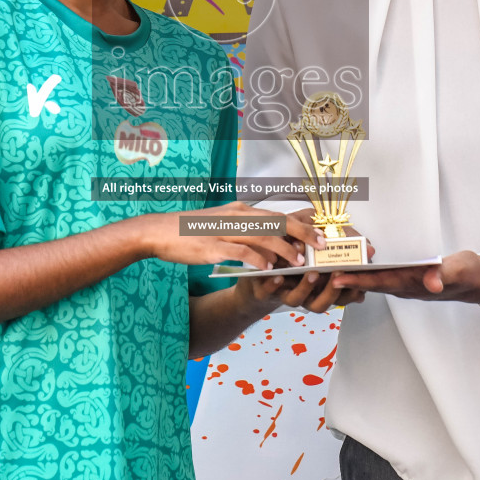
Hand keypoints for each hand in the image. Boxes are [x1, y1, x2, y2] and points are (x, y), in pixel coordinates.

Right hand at [138, 202, 306, 271]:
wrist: (159, 231)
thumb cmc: (191, 230)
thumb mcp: (221, 223)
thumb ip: (245, 229)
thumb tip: (270, 241)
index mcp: (239, 210)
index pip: (277, 215)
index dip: (300, 225)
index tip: (319, 234)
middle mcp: (235, 216)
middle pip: (275, 222)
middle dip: (301, 233)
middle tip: (320, 245)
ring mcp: (223, 230)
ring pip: (261, 236)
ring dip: (282, 249)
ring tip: (298, 262)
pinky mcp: (211, 246)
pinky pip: (239, 251)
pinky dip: (256, 259)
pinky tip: (267, 269)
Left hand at [272, 236, 376, 313]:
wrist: (257, 257)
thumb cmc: (291, 245)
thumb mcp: (318, 233)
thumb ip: (341, 237)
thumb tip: (369, 248)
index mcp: (320, 284)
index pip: (341, 295)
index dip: (353, 292)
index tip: (361, 283)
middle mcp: (304, 292)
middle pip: (322, 303)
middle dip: (332, 291)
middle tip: (339, 274)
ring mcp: (284, 291)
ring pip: (297, 300)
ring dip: (306, 288)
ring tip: (312, 273)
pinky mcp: (264, 288)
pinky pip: (269, 291)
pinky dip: (274, 285)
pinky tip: (278, 276)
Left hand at [332, 250, 479, 303]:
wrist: (479, 281)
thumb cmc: (469, 274)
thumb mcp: (461, 270)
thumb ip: (446, 274)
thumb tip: (433, 282)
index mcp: (415, 285)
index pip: (381, 283)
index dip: (359, 280)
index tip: (338, 277)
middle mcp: (406, 288)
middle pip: (371, 283)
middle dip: (347, 278)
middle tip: (321, 272)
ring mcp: (406, 286)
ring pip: (374, 282)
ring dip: (353, 276)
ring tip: (329, 269)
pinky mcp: (408, 280)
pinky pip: (382, 278)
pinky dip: (365, 273)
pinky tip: (353, 266)